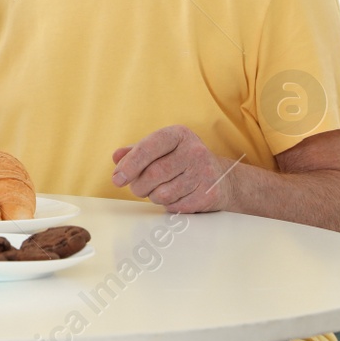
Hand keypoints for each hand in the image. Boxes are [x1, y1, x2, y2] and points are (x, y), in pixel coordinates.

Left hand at [111, 125, 236, 213]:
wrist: (222, 178)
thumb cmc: (182, 161)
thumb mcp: (161, 149)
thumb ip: (136, 152)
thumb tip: (117, 157)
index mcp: (179, 134)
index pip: (148, 148)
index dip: (129, 165)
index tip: (117, 179)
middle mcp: (194, 151)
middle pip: (153, 174)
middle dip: (138, 185)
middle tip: (137, 188)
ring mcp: (204, 173)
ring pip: (162, 193)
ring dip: (153, 196)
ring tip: (158, 190)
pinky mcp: (209, 194)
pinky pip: (175, 206)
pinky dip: (168, 205)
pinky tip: (175, 196)